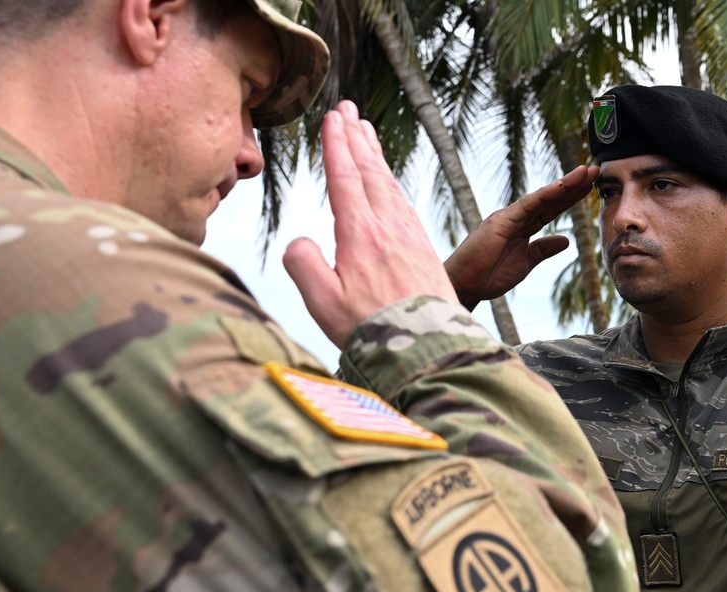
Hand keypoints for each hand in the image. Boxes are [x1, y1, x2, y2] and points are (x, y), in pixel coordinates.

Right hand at [283, 101, 457, 348]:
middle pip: (370, 172)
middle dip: (356, 138)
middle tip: (348, 109)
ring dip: (376, 155)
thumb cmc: (371, 330)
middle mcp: (388, 228)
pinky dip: (393, 182)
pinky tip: (390, 182)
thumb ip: (303, 265)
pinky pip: (404, 203)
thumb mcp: (322, 303)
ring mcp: (409, 236)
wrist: (426, 347)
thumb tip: (300, 242)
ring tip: (366, 132)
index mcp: (360, 235)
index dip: (337, 145)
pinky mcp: (422, 249)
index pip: (345, 178)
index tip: (332, 118)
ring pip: (389, 184)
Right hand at [443, 165, 598, 306]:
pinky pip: (527, 206)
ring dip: (565, 184)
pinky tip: (562, 186)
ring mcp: (508, 217)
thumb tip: (566, 240)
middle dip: (573, 185)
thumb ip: (543, 249)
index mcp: (522, 227)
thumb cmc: (489, 275)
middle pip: (550, 199)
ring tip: (585, 172)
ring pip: (542, 198)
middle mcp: (516, 217)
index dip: (571, 197)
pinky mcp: (500, 222)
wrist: (465, 285)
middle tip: (595, 170)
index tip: (591, 186)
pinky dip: (545, 195)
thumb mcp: (526, 263)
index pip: (552, 209)